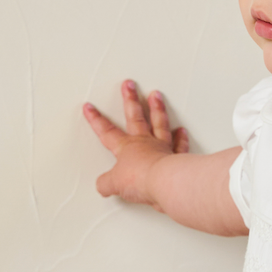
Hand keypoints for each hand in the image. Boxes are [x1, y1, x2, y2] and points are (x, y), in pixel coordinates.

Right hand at [83, 80, 188, 206]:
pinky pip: (179, 145)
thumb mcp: (114, 184)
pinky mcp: (177, 158)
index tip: (90, 107)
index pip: (107, 131)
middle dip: (130, 99)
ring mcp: (162, 148)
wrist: (165, 183)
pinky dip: (181, 138)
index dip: (96, 120)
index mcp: (126, 147)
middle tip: (129, 85)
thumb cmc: (142, 179)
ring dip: (157, 108)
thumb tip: (102, 186)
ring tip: (155, 95)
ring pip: (159, 123)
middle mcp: (144, 143)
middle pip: (135, 116)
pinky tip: (181, 131)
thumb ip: (106, 184)